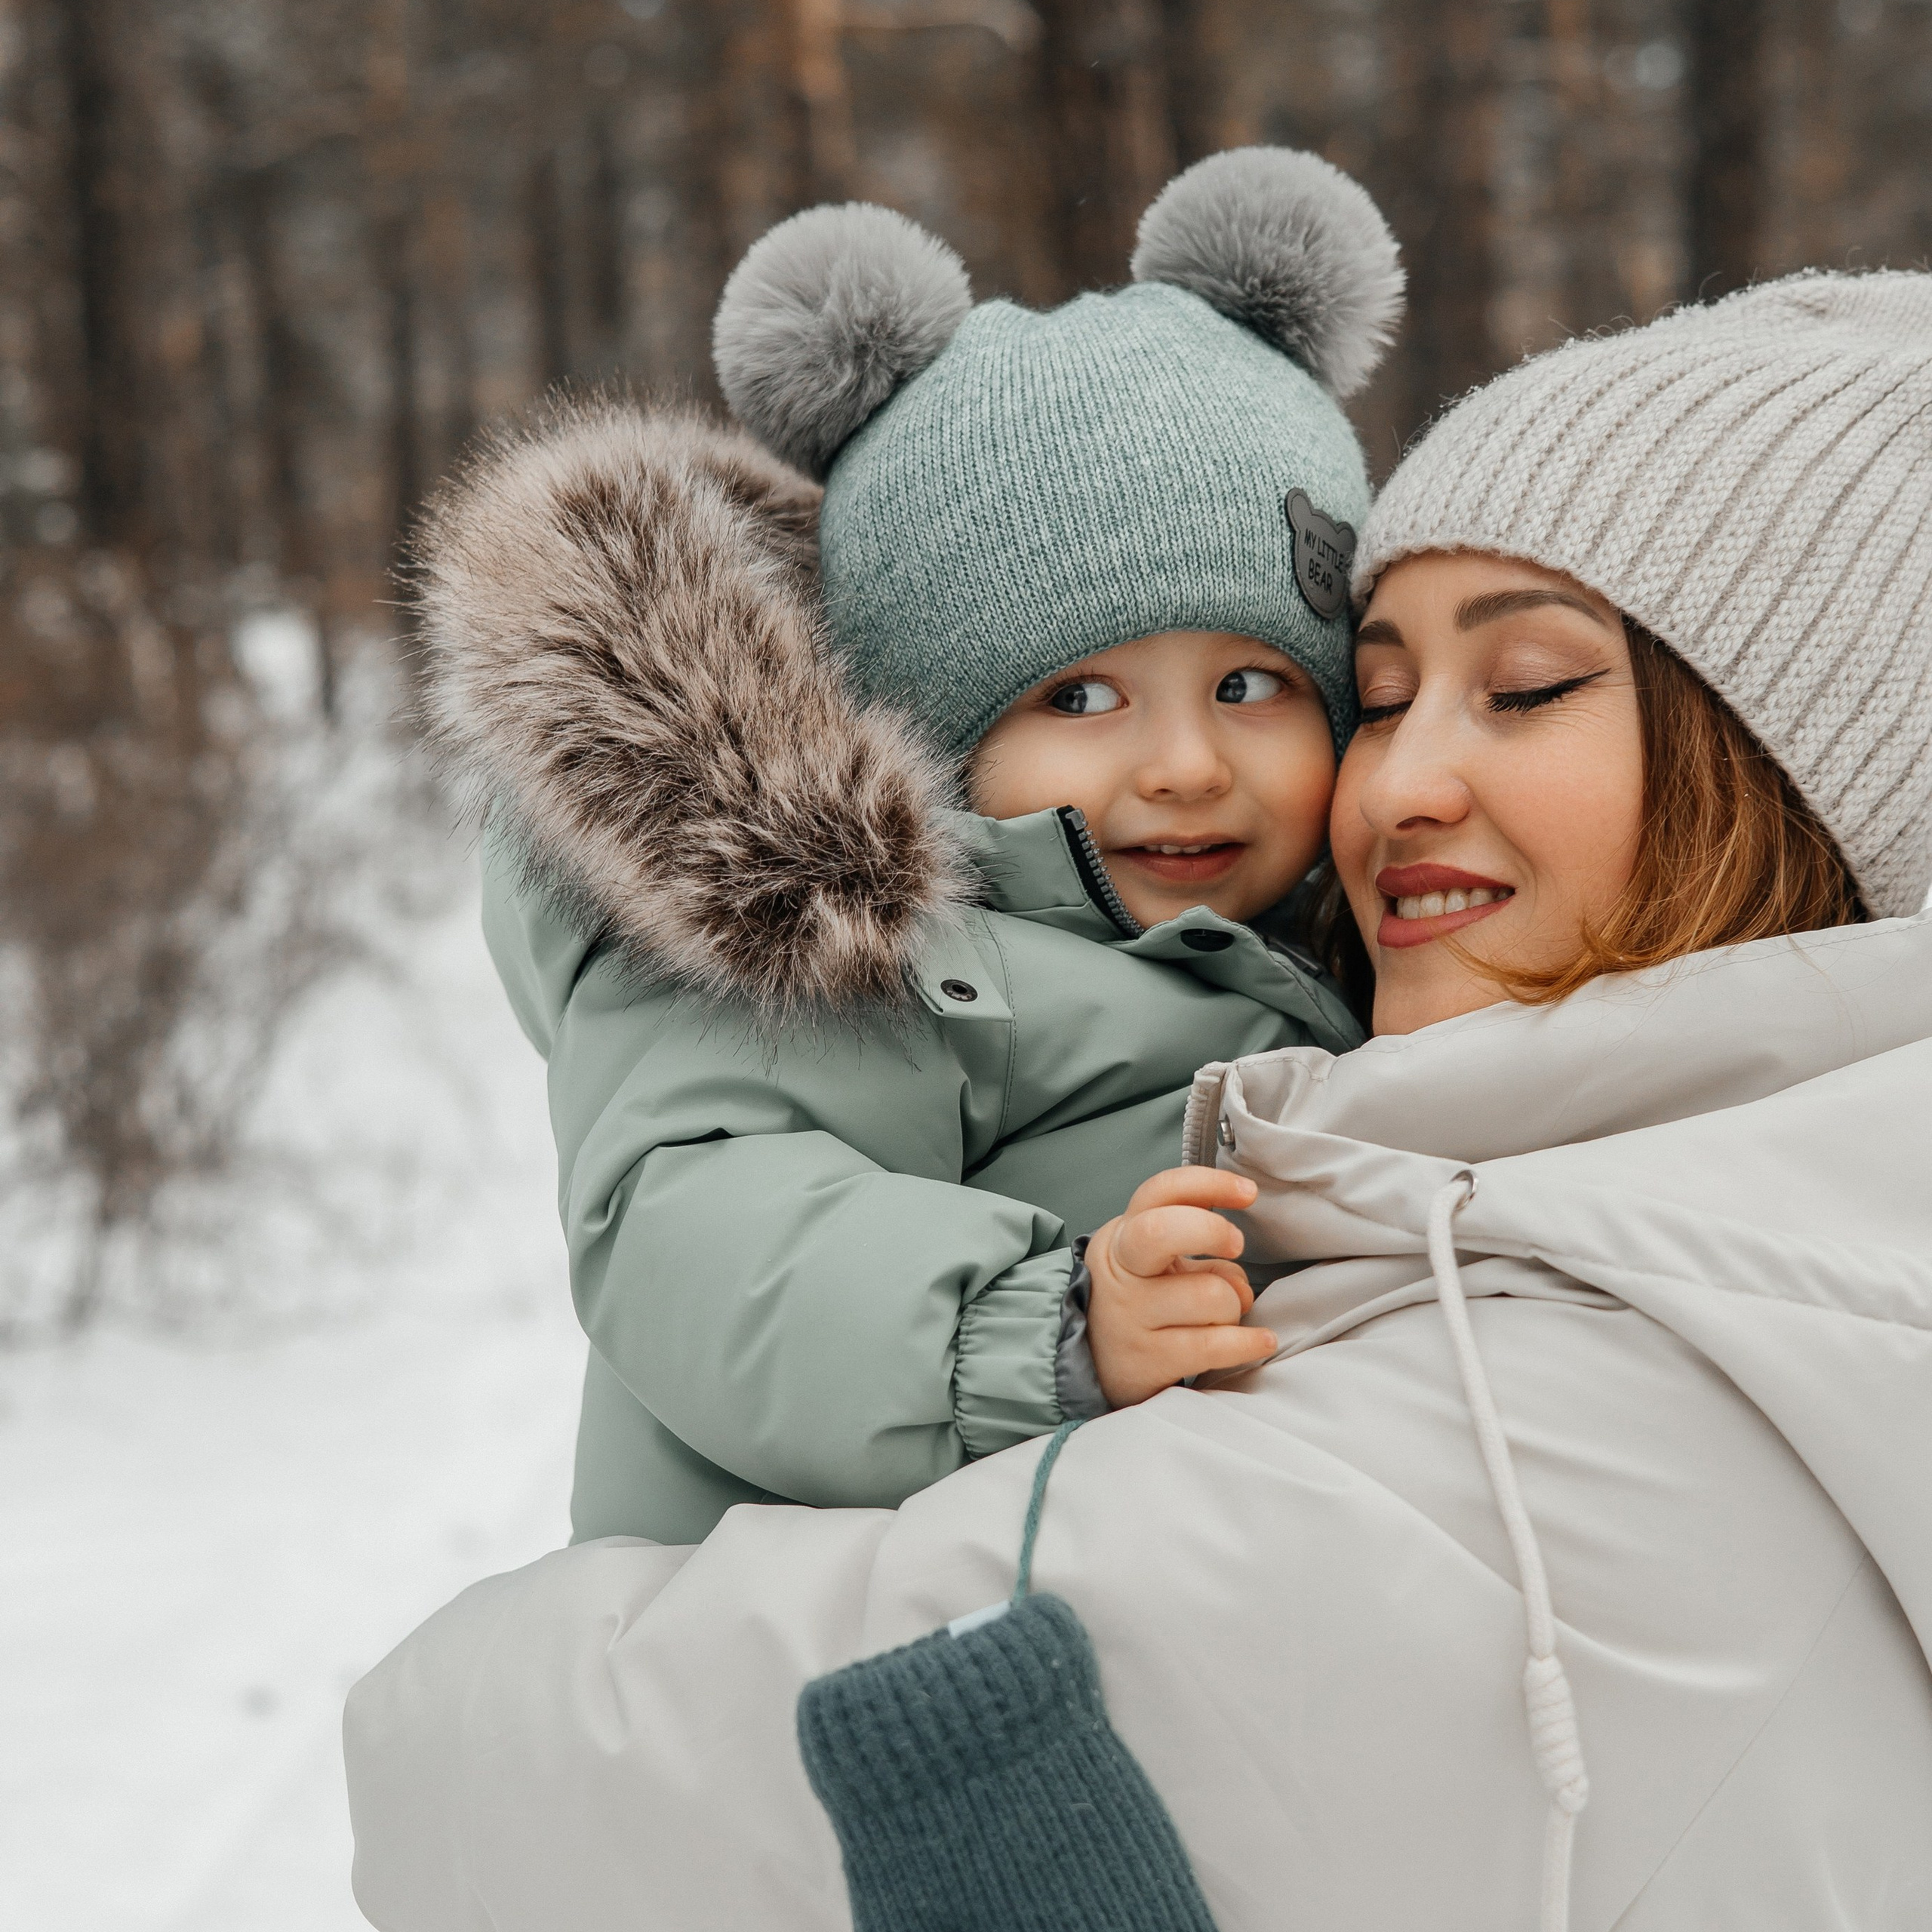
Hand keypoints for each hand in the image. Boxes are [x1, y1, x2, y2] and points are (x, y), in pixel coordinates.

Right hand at [1084, 1166, 1275, 1408]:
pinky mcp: (1147, 1359)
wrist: (1094, 1363)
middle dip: (1212, 1231)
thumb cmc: (1137, 1301)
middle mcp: (1121, 1270)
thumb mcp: (1152, 1262)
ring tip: (1223, 1317)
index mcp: (1124, 1235)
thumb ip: (1196, 1253)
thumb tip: (1240, 1277)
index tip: (1247, 1191)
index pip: (1161, 1192)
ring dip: (1233, 1306)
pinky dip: (1246, 1343)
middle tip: (1235, 1245)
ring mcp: (1131, 1315)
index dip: (1208, 1183)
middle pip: (1164, 1231)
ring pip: (1209, 1295)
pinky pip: (1212, 1346)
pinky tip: (1259, 1341)